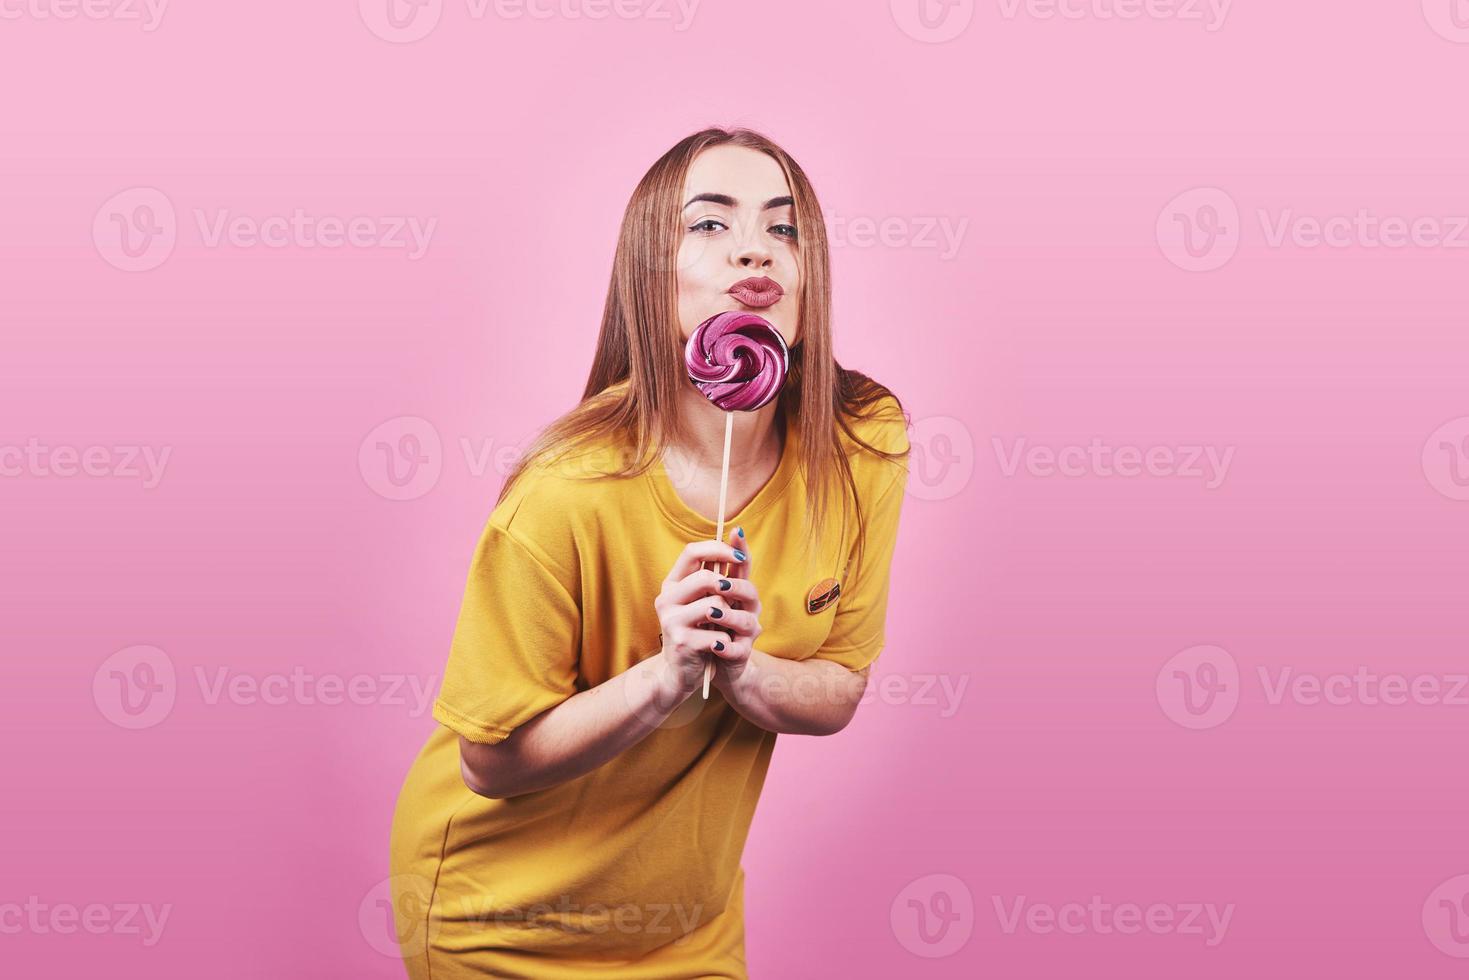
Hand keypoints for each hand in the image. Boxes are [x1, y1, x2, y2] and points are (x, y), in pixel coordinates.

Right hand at [654, 536, 760, 696]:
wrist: (684, 674)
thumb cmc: (702, 632)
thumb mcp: (711, 600)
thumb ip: (725, 571)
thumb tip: (740, 533)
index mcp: (672, 583)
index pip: (692, 551)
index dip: (718, 549)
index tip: (739, 557)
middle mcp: (666, 598)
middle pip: (707, 579)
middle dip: (732, 590)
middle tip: (739, 604)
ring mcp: (671, 620)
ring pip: (715, 606)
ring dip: (731, 619)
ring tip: (727, 629)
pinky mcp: (681, 642)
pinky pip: (718, 634)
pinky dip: (727, 642)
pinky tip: (721, 648)